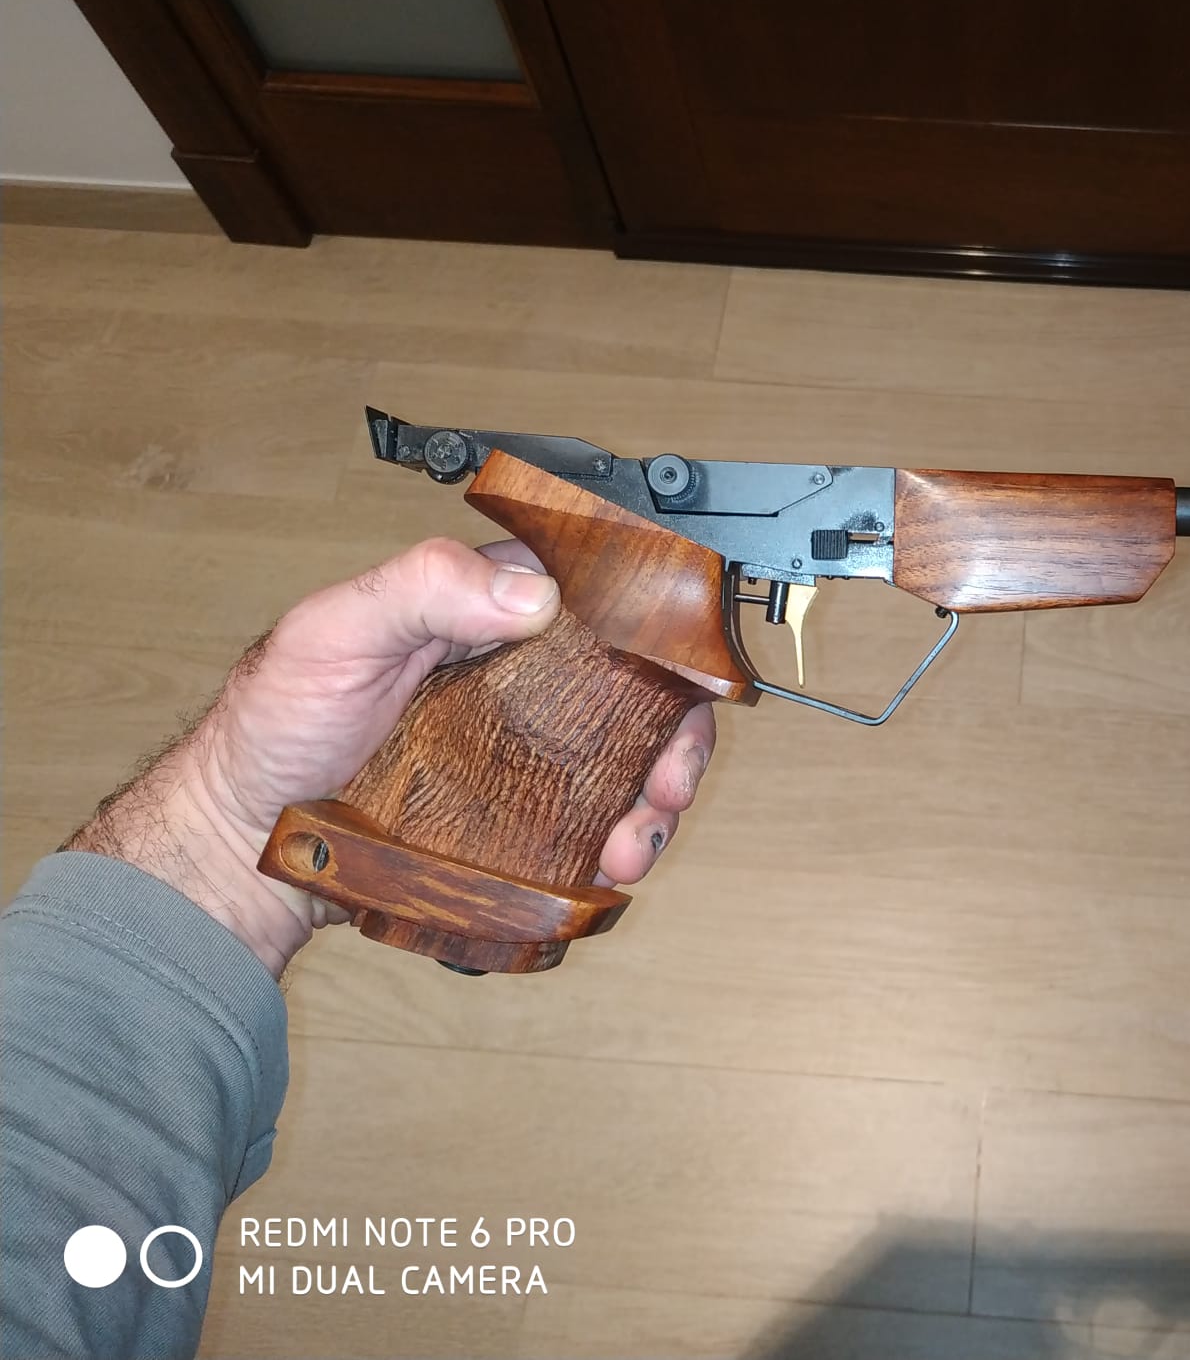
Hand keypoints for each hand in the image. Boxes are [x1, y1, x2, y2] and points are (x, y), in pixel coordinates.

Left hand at [68, 538, 716, 975]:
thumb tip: (529, 593)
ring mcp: (528, 748)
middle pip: (638, 686)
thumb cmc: (276, 724)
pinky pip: (594, 819)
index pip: (601, 596)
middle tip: (669, 781)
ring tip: (635, 842)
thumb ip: (422, 590)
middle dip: (678, 734)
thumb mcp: (333, 631)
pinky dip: (624, 839)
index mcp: (489, 610)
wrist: (241, 842)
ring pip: (630, 758)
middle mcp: (523, 675)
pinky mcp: (522, 813)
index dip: (660, 629)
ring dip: (658, 797)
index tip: (686, 672)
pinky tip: (614, 861)